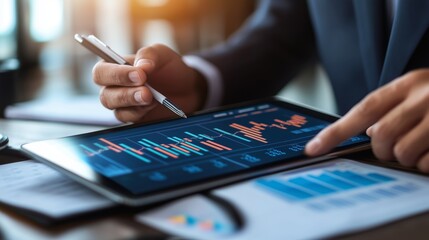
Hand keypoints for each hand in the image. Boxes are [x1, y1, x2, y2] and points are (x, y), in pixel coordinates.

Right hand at [92, 44, 206, 122]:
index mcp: (115, 66)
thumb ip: (149, 55)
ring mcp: (122, 104)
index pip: (101, 71)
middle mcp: (114, 86)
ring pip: (114, 108)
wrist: (187, 88)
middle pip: (105, 94)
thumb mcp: (162, 54)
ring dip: (132, 103)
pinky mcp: (133, 116)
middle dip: (125, 93)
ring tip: (150, 97)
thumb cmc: (169, 68)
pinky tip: (153, 104)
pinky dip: (139, 112)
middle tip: (146, 91)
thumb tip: (141, 66)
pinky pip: (127, 118)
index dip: (116, 74)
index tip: (140, 75)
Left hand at [305, 69, 428, 171]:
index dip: (335, 132)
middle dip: (382, 149)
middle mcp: (423, 97)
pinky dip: (426, 164)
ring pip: (402, 153)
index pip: (363, 110)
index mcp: (408, 84)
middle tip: (397, 145)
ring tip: (422, 145)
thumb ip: (390, 108)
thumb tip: (369, 133)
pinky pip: (426, 165)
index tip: (312, 149)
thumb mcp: (419, 92)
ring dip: (407, 158)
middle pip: (380, 135)